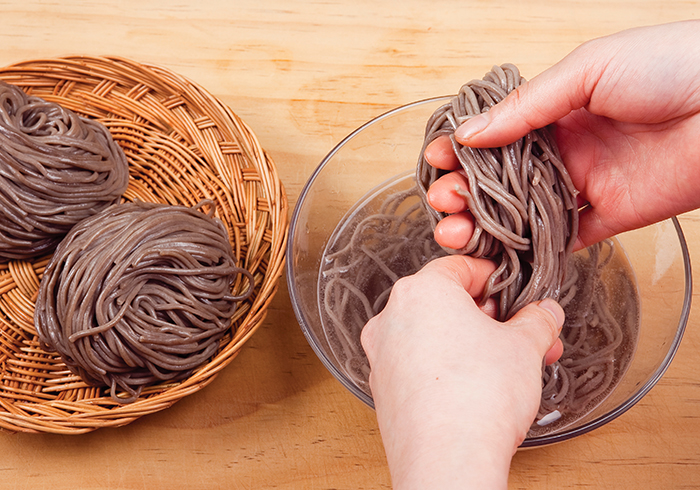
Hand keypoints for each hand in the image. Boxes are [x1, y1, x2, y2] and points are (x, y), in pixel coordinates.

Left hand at [361, 255, 563, 489]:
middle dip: (490, 317)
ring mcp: (382, 353)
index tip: (514, 293)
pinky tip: (477, 384)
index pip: (461, 267)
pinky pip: (418, 362)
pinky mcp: (383, 386)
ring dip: (471, 341)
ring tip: (509, 363)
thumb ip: (537, 320)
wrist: (447, 460)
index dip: (495, 278)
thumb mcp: (524, 347)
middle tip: (522, 333)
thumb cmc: (477, 398)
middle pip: (446, 302)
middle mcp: (392, 317)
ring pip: (432, 333)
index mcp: (420, 291)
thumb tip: (545, 312)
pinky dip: (446, 364)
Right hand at [425, 20, 699, 250]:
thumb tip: (469, 133)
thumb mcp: (587, 68)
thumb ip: (526, 106)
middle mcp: (566, 148)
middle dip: (464, 190)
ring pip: (523, 211)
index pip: (495, 134)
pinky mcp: (609, 218)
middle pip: (501, 178)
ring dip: (486, 223)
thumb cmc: (669, 66)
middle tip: (442, 199)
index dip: (462, 148)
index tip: (435, 159)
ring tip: (455, 230)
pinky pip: (564, 238)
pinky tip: (498, 253)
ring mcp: (585, 184)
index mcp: (556, 108)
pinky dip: (531, 249)